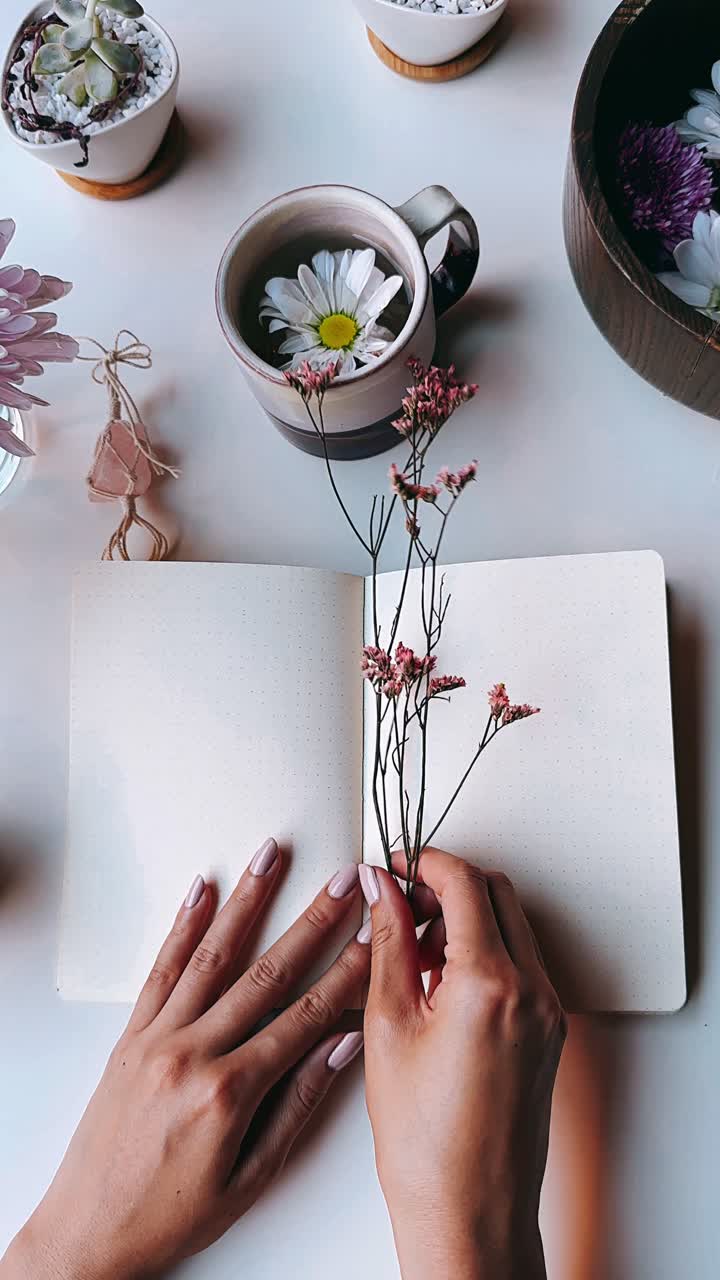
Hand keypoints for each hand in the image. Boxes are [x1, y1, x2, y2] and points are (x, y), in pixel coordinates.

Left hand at [2, 842, 368, 1279]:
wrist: (88, 1232)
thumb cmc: (171, 1216)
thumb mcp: (251, 1177)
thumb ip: (299, 1104)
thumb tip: (343, 1045)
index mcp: (229, 1092)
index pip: (305, 1017)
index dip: (347, 972)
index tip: (375, 935)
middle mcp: (191, 1054)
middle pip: (266, 972)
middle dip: (312, 920)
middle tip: (344, 879)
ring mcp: (155, 1039)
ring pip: (212, 955)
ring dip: (247, 899)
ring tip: (272, 854)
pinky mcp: (129, 1036)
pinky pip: (161, 970)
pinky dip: (182, 926)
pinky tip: (202, 890)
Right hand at [360, 849, 565, 1279]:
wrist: (469, 1211)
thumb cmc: (424, 1142)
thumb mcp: (388, 1026)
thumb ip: (388, 944)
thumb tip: (381, 890)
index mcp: (491, 983)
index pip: (465, 883)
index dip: (424, 863)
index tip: (395, 866)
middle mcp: (532, 990)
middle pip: (496, 894)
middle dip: (447, 885)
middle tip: (400, 904)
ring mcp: (547, 1011)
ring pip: (512, 926)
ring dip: (467, 918)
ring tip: (414, 952)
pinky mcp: (549, 1031)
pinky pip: (521, 964)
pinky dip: (485, 952)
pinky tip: (442, 984)